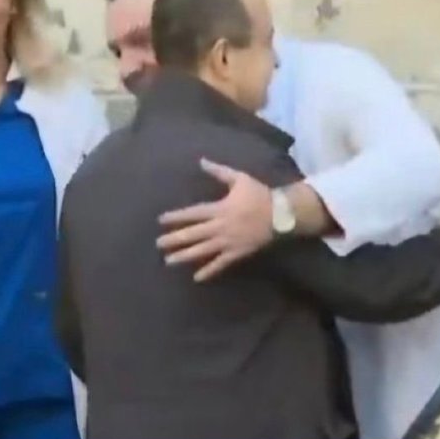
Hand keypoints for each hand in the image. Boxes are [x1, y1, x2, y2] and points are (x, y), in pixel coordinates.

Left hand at [156, 158, 274, 281]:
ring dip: (185, 256)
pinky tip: (197, 277)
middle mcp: (220, 227)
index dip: (176, 217)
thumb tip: (201, 161)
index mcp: (219, 209)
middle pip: (193, 234)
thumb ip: (219, 171)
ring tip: (169, 261)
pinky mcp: (237, 253)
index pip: (192, 213)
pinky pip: (221, 264)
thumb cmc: (259, 195)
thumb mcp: (239, 179)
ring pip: (203, 251)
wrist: (281, 215)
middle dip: (174, 239)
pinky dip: (209, 271)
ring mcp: (228, 242)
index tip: (161, 220)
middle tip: (158, 244)